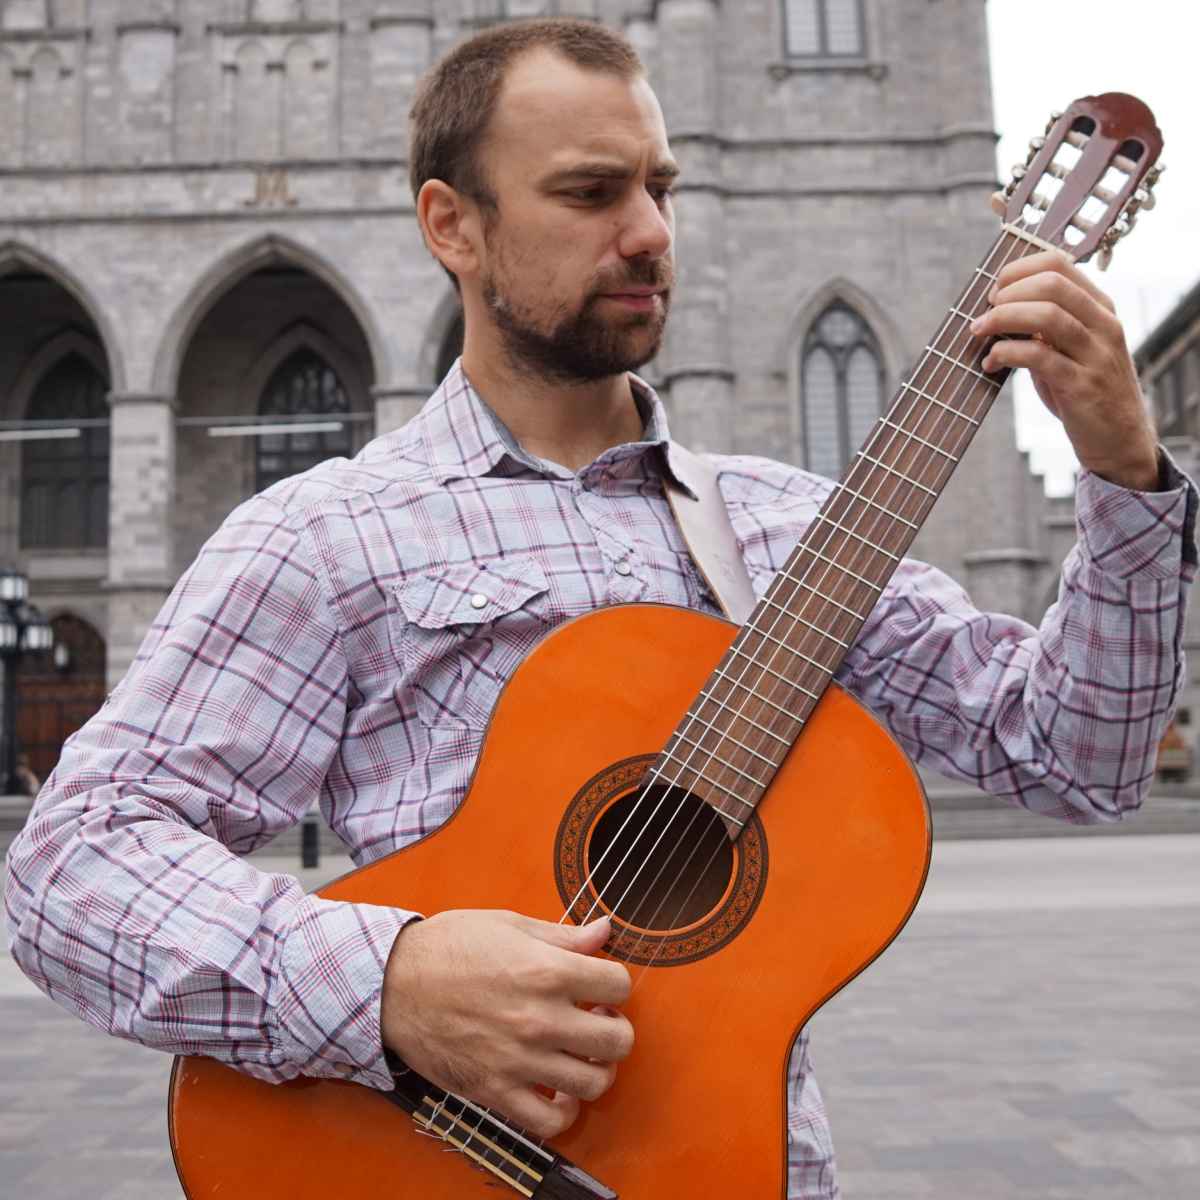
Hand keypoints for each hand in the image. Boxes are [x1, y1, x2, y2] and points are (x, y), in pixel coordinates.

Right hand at [380, 910, 632, 1138]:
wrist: (393, 984)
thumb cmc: (447, 948)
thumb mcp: (509, 925)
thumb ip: (563, 935)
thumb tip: (604, 931)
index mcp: (547, 970)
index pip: (618, 985)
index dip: (614, 983)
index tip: (599, 985)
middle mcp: (540, 1018)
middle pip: (618, 1040)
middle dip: (615, 1028)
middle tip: (597, 1020)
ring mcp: (520, 1059)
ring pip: (594, 1083)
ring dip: (596, 1069)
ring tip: (580, 1054)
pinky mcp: (496, 1090)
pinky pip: (551, 1121)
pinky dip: (563, 1111)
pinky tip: (557, 1090)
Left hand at [970, 250, 1159, 490]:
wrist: (1119, 439)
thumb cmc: (1085, 391)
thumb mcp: (1070, 349)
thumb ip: (1044, 326)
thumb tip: (996, 306)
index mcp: (1100, 307)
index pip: (1059, 263)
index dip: (1018, 271)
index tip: (995, 292)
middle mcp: (1103, 324)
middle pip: (1051, 284)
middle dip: (1007, 294)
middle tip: (984, 315)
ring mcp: (1095, 354)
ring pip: (1046, 315)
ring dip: (1001, 319)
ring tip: (978, 332)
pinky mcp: (1081, 385)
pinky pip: (1038, 355)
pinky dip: (1005, 353)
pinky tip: (990, 363)